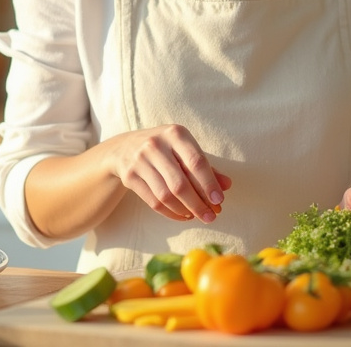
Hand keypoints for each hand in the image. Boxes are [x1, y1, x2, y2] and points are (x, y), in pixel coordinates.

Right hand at [103, 124, 230, 222]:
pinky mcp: (130, 176)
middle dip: (198, 204)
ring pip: (165, 195)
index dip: (209, 183)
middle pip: (180, 183)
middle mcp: (156, 145)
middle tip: (211, 216)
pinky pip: (153, 201)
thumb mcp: (184, 148)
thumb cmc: (165, 148)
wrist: (124, 147)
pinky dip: (171, 212)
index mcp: (175, 134)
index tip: (219, 200)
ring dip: (185, 210)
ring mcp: (140, 160)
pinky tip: (183, 215)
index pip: (196, 162)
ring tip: (197, 216)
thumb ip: (206, 166)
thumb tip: (227, 185)